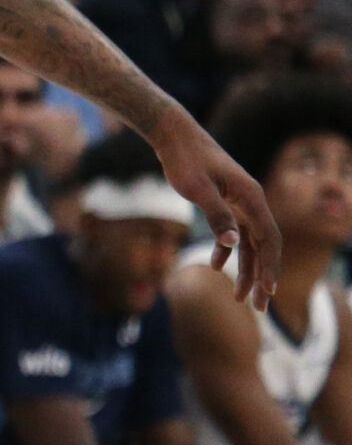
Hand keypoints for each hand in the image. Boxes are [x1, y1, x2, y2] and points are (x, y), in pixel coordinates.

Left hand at [153, 122, 278, 309]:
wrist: (174, 136)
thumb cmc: (185, 160)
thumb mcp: (197, 189)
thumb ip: (216, 216)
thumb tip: (231, 245)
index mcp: (251, 198)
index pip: (269, 240)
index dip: (270, 268)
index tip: (267, 293)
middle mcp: (251, 201)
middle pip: (264, 246)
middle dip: (262, 277)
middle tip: (258, 308)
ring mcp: (239, 202)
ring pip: (249, 243)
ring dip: (246, 269)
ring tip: (239, 297)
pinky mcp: (225, 202)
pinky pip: (233, 233)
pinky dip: (227, 251)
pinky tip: (217, 267)